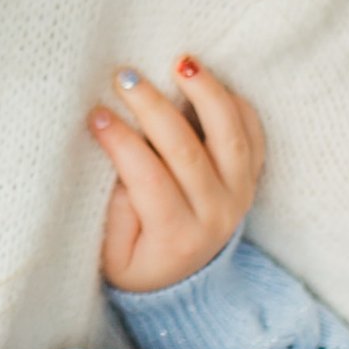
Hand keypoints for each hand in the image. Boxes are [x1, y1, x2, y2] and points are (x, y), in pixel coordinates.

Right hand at [91, 56, 263, 293]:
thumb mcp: (113, 257)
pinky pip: (253, 134)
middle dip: (152, 107)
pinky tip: (207, 81)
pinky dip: (235, 104)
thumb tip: (120, 159)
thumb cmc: (138, 264)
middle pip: (188, 150)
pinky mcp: (250, 178)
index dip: (121, 142)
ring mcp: (239, 194)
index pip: (148, 178)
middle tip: (123, 78)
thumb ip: (117, 212)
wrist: (186, 285)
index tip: (96, 115)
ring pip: (231, 135)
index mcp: (177, 237)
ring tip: (180, 63)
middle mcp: (217, 215)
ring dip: (207, 93)